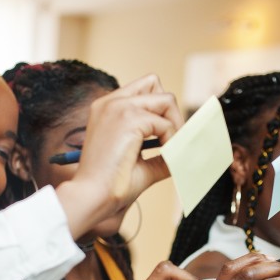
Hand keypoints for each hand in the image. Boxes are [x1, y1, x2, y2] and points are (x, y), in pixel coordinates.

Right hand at [59, 75, 183, 238]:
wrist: (92, 196)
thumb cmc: (111, 184)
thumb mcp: (140, 162)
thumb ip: (162, 152)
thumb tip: (187, 149)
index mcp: (107, 108)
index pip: (143, 88)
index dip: (161, 108)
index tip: (168, 134)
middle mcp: (110, 102)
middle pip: (155, 83)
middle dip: (171, 111)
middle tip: (172, 140)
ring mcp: (118, 107)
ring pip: (166, 99)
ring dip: (175, 125)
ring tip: (170, 150)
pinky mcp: (128, 118)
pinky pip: (166, 124)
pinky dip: (172, 141)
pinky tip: (163, 156)